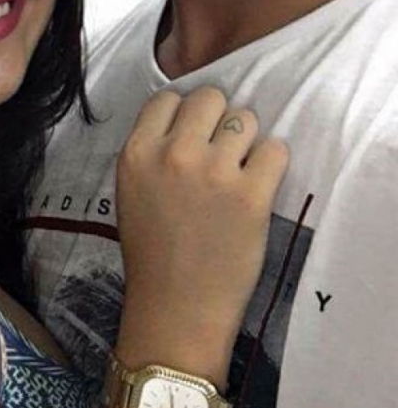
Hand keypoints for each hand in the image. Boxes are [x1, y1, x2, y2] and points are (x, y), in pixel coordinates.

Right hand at [115, 87, 288, 340]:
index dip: (185, 113)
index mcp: (137, 152)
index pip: (169, 98)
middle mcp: (174, 153)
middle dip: (219, 119)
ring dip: (246, 141)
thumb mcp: (132, 191)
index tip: (193, 135)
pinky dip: (271, 163)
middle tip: (222, 150)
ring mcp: (215, 172)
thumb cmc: (152, 254)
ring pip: (245, 118)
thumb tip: (189, 122)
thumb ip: (152, 151)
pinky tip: (259, 184)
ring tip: (240, 171)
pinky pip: (275, 149)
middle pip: (211, 98)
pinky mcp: (252, 194)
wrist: (176, 310)